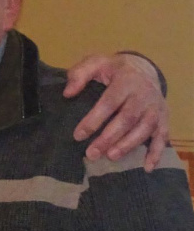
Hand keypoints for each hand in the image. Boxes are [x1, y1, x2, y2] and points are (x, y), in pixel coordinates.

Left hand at [64, 53, 168, 171]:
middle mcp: (143, 95)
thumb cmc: (113, 69)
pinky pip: (162, 137)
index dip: (93, 120)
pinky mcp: (163, 118)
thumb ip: (79, 74)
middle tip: (91, 153)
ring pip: (144, 129)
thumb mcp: (95, 63)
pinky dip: (156, 153)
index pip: (108, 103)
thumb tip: (67, 93)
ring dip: (128, 145)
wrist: (143, 68)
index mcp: (125, 81)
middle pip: (127, 119)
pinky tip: (146, 167)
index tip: (78, 135)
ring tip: (111, 157)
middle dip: (109, 138)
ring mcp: (155, 108)